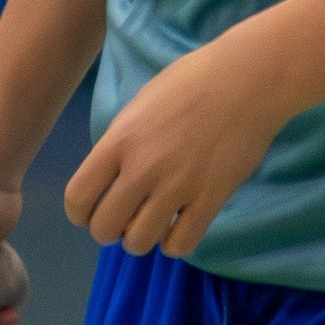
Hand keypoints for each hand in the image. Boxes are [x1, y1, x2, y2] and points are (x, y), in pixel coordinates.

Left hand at [62, 27, 292, 258]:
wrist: (246, 79)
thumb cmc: (192, 81)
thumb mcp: (140, 104)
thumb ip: (121, 142)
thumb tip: (111, 175)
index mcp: (120, 140)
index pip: (78, 197)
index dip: (80, 212)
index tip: (91, 210)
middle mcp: (143, 168)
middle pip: (104, 228)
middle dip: (109, 229)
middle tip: (125, 217)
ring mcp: (177, 186)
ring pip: (139, 242)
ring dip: (141, 238)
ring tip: (151, 222)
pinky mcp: (210, 199)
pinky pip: (180, 244)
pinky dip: (174, 243)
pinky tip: (177, 226)